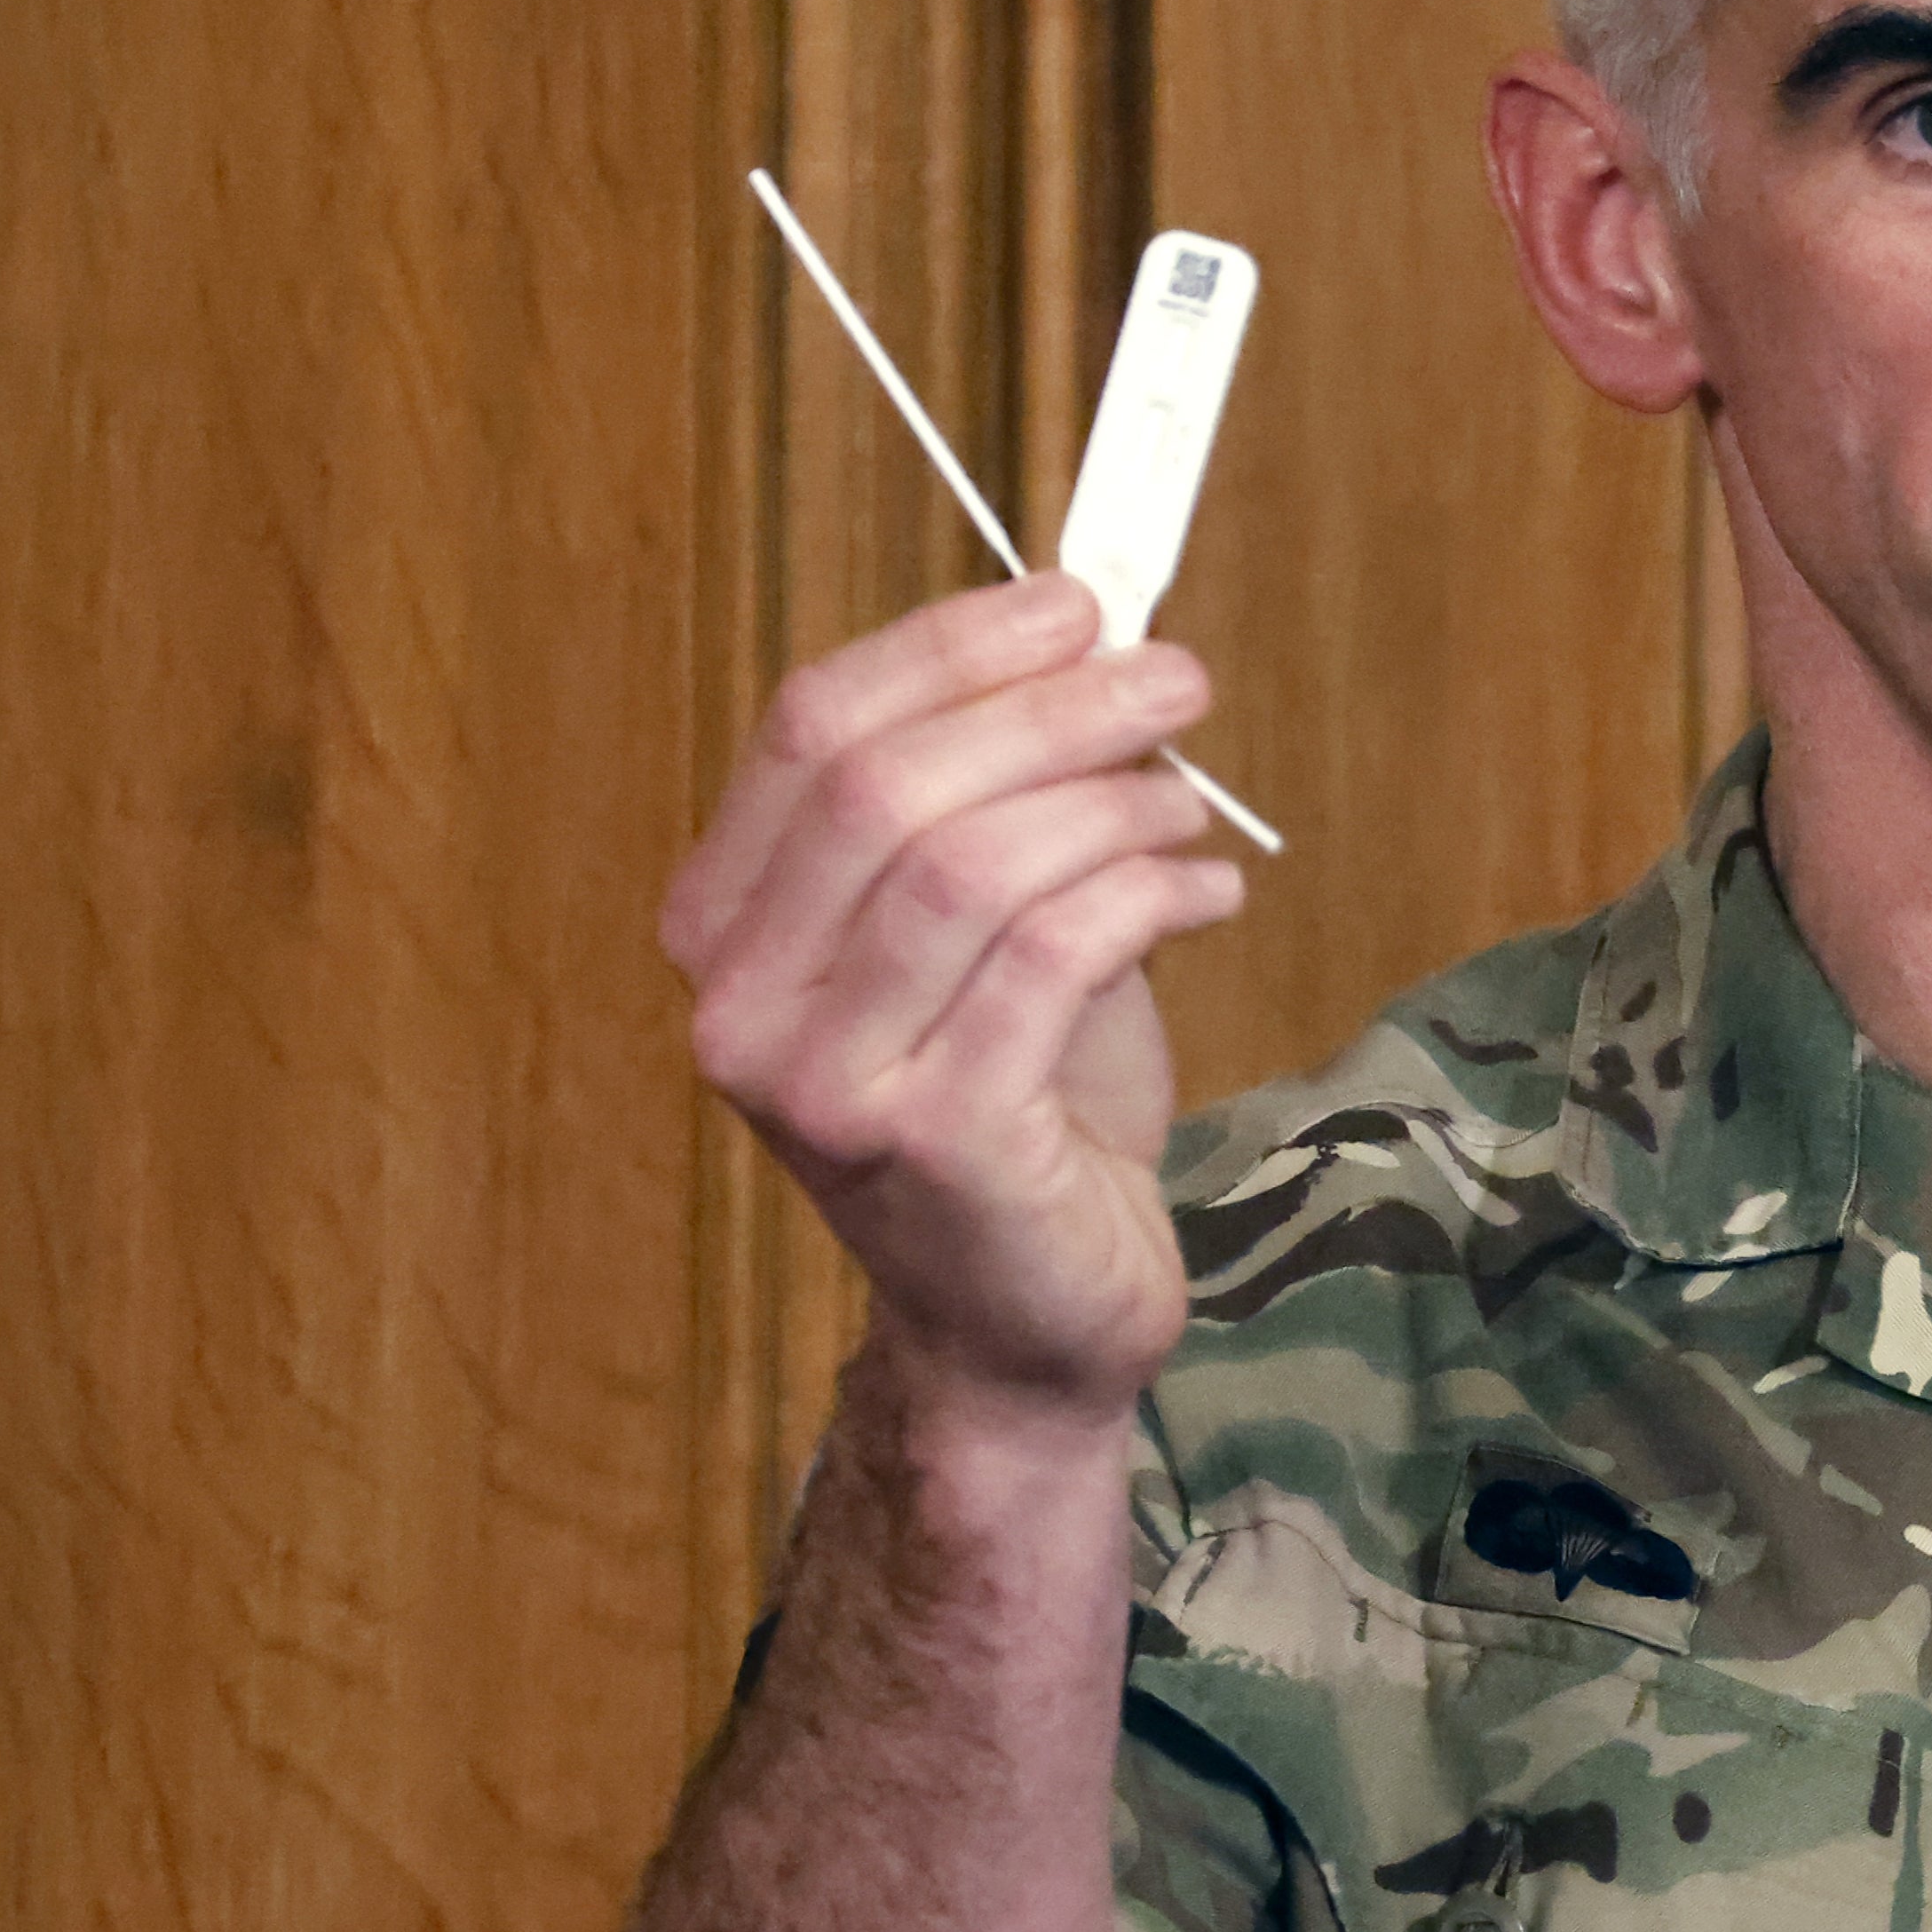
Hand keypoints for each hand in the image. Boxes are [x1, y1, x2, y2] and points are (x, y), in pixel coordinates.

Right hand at [663, 575, 1249, 1424]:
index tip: (1077, 605)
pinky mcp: (932, 1135)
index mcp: (723, 926)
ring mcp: (823, 1080)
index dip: (953, 649)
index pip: (814, 729)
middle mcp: (740, 1004)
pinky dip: (1147, 894)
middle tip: (1176, 678)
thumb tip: (1093, 643)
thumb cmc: (1015, 1113)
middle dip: (1050, 708)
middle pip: (888, 785)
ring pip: (971, 864)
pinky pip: (1052, 956)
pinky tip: (1208, 890)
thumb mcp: (982, 936)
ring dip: (1110, 803)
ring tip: (1192, 804)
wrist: (1030, 1325)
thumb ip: (998, 803)